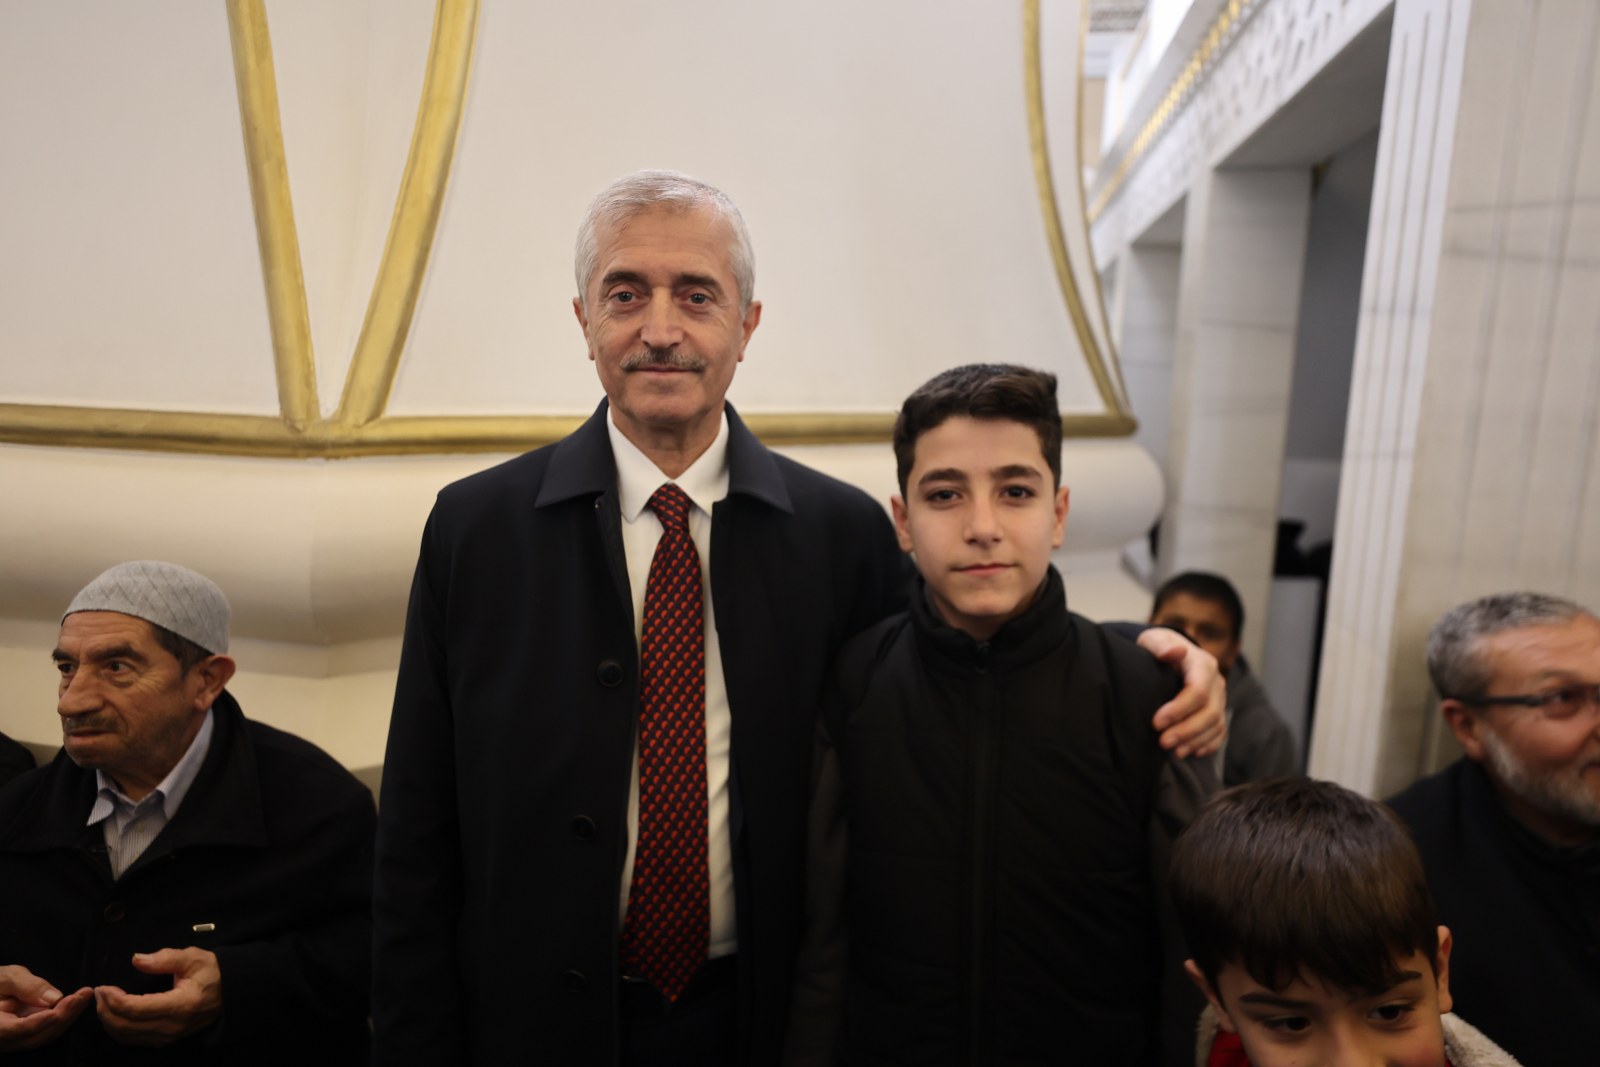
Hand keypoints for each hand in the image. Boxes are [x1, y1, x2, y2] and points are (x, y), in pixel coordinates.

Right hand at [0, 964, 92, 1050]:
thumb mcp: (6, 978)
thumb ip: (26, 987)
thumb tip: (53, 998)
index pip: (17, 1030)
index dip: (37, 1022)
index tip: (56, 1012)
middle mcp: (7, 1039)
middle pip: (36, 1036)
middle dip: (62, 1016)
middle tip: (82, 995)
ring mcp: (19, 1038)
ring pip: (46, 1035)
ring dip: (68, 1015)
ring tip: (85, 994)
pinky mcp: (30, 1033)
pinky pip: (48, 1029)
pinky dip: (64, 1015)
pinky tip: (78, 999)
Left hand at [95, 947, 221, 1045]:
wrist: (228, 995)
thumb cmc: (210, 974)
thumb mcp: (193, 958)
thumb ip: (165, 958)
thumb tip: (137, 959)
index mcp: (180, 1005)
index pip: (136, 1008)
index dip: (114, 999)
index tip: (103, 986)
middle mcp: (171, 1026)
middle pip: (126, 1025)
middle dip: (105, 1009)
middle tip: (99, 992)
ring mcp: (167, 1037)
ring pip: (126, 1035)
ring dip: (108, 1020)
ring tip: (103, 1002)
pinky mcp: (163, 1040)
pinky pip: (132, 1039)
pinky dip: (117, 1029)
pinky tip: (113, 1015)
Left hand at [1137, 627, 1225, 758]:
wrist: (1169, 652)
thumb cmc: (1158, 647)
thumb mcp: (1154, 640)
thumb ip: (1160, 645)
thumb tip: (1175, 651)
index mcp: (1202, 664)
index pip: (1197, 691)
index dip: (1178, 710)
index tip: (1156, 722)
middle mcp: (1216, 682)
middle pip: (1210, 712)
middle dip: (1187, 730)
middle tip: (1162, 742)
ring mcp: (1219, 698)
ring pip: (1216, 724)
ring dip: (1196, 741)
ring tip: (1174, 751)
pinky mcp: (1218, 710)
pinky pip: (1220, 732)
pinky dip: (1208, 744)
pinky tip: (1191, 752)